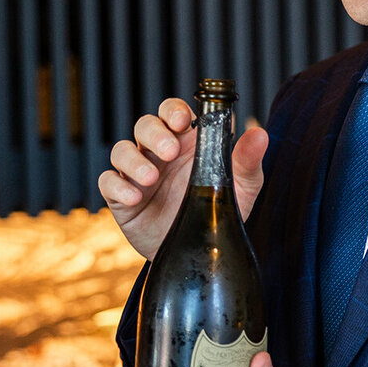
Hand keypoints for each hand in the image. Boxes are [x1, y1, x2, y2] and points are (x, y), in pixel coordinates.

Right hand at [98, 97, 267, 259]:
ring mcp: (138, 175)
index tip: (182, 121)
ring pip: (122, 150)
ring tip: (151, 178)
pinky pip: (108, 182)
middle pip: (144, 125)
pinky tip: (135, 197)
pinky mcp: (121, 198)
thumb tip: (259, 134)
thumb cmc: (218, 213)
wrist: (199, 255)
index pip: (173, 112)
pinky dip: (118, 187)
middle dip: (154, 133)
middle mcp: (159, 154)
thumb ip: (248, 162)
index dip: (174, 111)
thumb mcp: (241, 188)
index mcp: (186, 143)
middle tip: (170, 151)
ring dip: (134, 160)